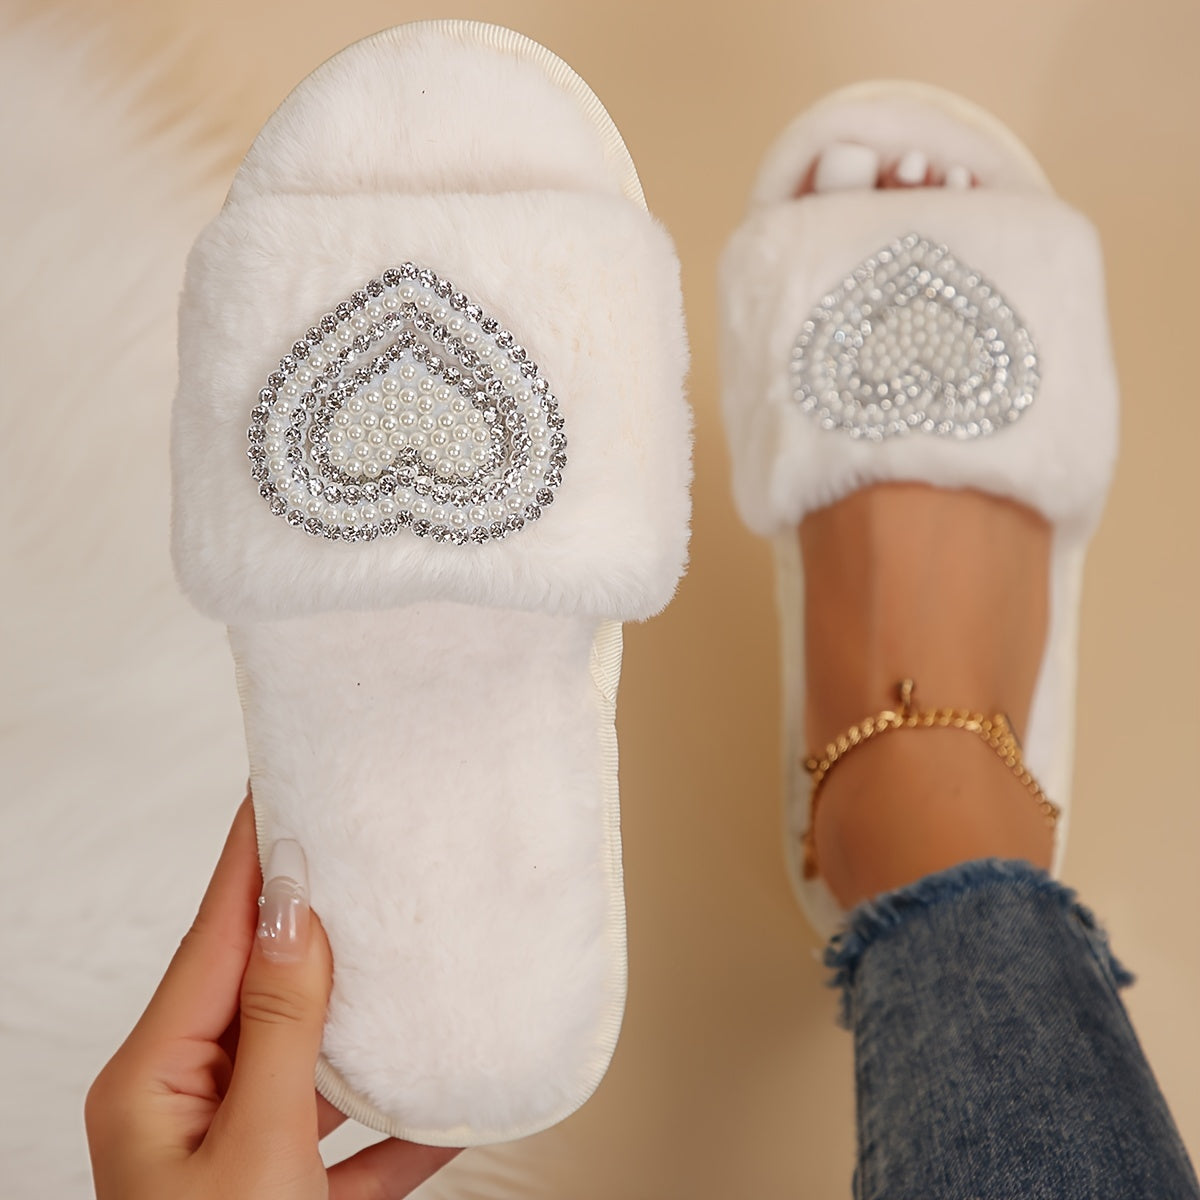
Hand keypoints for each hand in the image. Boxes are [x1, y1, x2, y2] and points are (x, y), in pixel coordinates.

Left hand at [85, 797, 458, 1198]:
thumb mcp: (256, 1149)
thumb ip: (280, 1027)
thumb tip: (294, 913)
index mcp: (153, 1083)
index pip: (213, 937)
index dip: (250, 858)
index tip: (279, 789)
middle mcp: (183, 1106)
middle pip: (258, 989)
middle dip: (316, 926)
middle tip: (357, 854)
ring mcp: (229, 1152)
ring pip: (304, 1060)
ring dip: (358, 1022)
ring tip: (406, 958)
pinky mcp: (277, 1194)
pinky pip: (341, 1142)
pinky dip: (388, 1123)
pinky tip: (438, 1104)